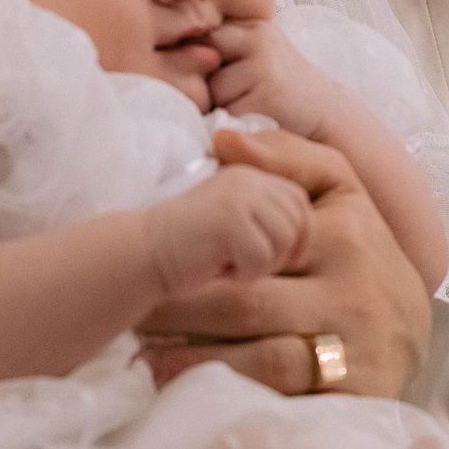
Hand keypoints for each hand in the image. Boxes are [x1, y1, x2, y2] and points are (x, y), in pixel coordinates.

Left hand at [140, 129, 429, 398]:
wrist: (413, 340)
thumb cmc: (361, 260)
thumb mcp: (341, 197)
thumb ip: (290, 158)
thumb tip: (222, 138)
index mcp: (349, 228)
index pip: (258, 234)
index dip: (197, 252)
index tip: (151, 260)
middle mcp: (357, 287)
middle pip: (244, 299)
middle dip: (178, 309)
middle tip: (130, 312)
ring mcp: (356, 346)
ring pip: (259, 353)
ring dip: (191, 354)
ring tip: (144, 352)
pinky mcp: (352, 394)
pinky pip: (274, 393)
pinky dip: (223, 387)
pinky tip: (183, 386)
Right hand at [146, 166, 310, 299]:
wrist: (144, 252)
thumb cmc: (190, 247)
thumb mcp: (235, 223)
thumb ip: (265, 220)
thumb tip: (304, 245)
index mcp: (251, 174)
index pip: (299, 201)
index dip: (297, 234)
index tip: (279, 258)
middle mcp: (248, 178)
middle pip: (298, 221)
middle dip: (280, 251)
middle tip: (248, 263)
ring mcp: (239, 196)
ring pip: (283, 240)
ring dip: (262, 264)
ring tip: (232, 265)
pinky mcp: (229, 218)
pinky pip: (261, 257)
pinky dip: (244, 273)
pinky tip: (219, 268)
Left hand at [207, 20, 340, 139]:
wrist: (329, 117)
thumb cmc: (285, 92)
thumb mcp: (260, 59)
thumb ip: (226, 54)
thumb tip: (173, 59)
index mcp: (253, 29)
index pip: (205, 37)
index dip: (197, 61)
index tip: (206, 79)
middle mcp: (258, 41)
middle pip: (202, 64)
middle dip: (209, 86)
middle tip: (234, 100)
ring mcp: (264, 67)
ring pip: (212, 91)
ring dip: (221, 107)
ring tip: (248, 110)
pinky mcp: (267, 96)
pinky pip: (227, 113)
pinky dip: (234, 124)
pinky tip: (255, 122)